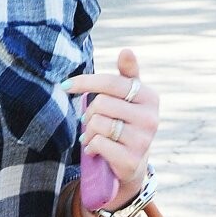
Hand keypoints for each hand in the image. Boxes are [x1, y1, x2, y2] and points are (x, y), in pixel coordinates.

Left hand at [62, 48, 159, 199]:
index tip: (65, 85)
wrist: (133, 166)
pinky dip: (91, 147)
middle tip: (90, 122)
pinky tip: (96, 150)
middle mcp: (150, 118)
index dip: (85, 82)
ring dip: (89, 132)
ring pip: (98, 124)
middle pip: (102, 103)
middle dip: (89, 113)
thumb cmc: (126, 124)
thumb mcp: (129, 99)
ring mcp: (143, 140)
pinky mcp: (131, 160)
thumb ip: (127, 75)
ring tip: (94, 137)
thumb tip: (126, 50)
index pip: (112, 83)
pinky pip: (98, 143)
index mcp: (150, 97)